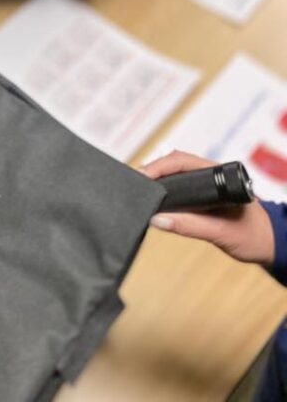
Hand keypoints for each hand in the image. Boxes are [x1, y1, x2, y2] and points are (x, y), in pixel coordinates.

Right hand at [142, 151, 274, 264]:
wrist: (272, 245)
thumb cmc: (253, 236)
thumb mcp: (220, 233)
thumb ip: (189, 226)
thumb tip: (156, 220)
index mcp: (218, 174)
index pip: (181, 161)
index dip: (159, 167)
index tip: (141, 177)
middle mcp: (211, 173)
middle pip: (175, 163)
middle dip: (154, 171)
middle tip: (134, 184)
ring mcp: (208, 183)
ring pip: (176, 174)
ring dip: (159, 180)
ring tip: (140, 190)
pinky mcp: (204, 194)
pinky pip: (181, 186)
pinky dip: (166, 190)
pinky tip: (155, 198)